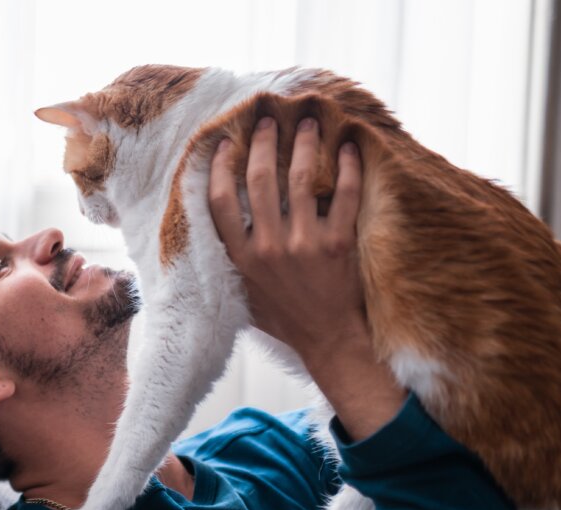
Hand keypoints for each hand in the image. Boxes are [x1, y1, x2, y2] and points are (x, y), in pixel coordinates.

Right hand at [208, 116, 364, 364]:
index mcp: (241, 258)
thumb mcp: (243, 293)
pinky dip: (347, 168)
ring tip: (307, 122)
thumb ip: (231, 259)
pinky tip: (347, 148)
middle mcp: (269, 248)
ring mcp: (305, 244)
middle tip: (269, 118)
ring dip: (304, 144)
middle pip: (261, 180)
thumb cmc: (284, 317)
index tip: (226, 143)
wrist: (328, 340)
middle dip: (264, 142)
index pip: (221, 201)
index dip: (222, 167)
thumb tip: (214, 224)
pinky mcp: (338, 244)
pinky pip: (344, 195)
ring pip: (302, 179)